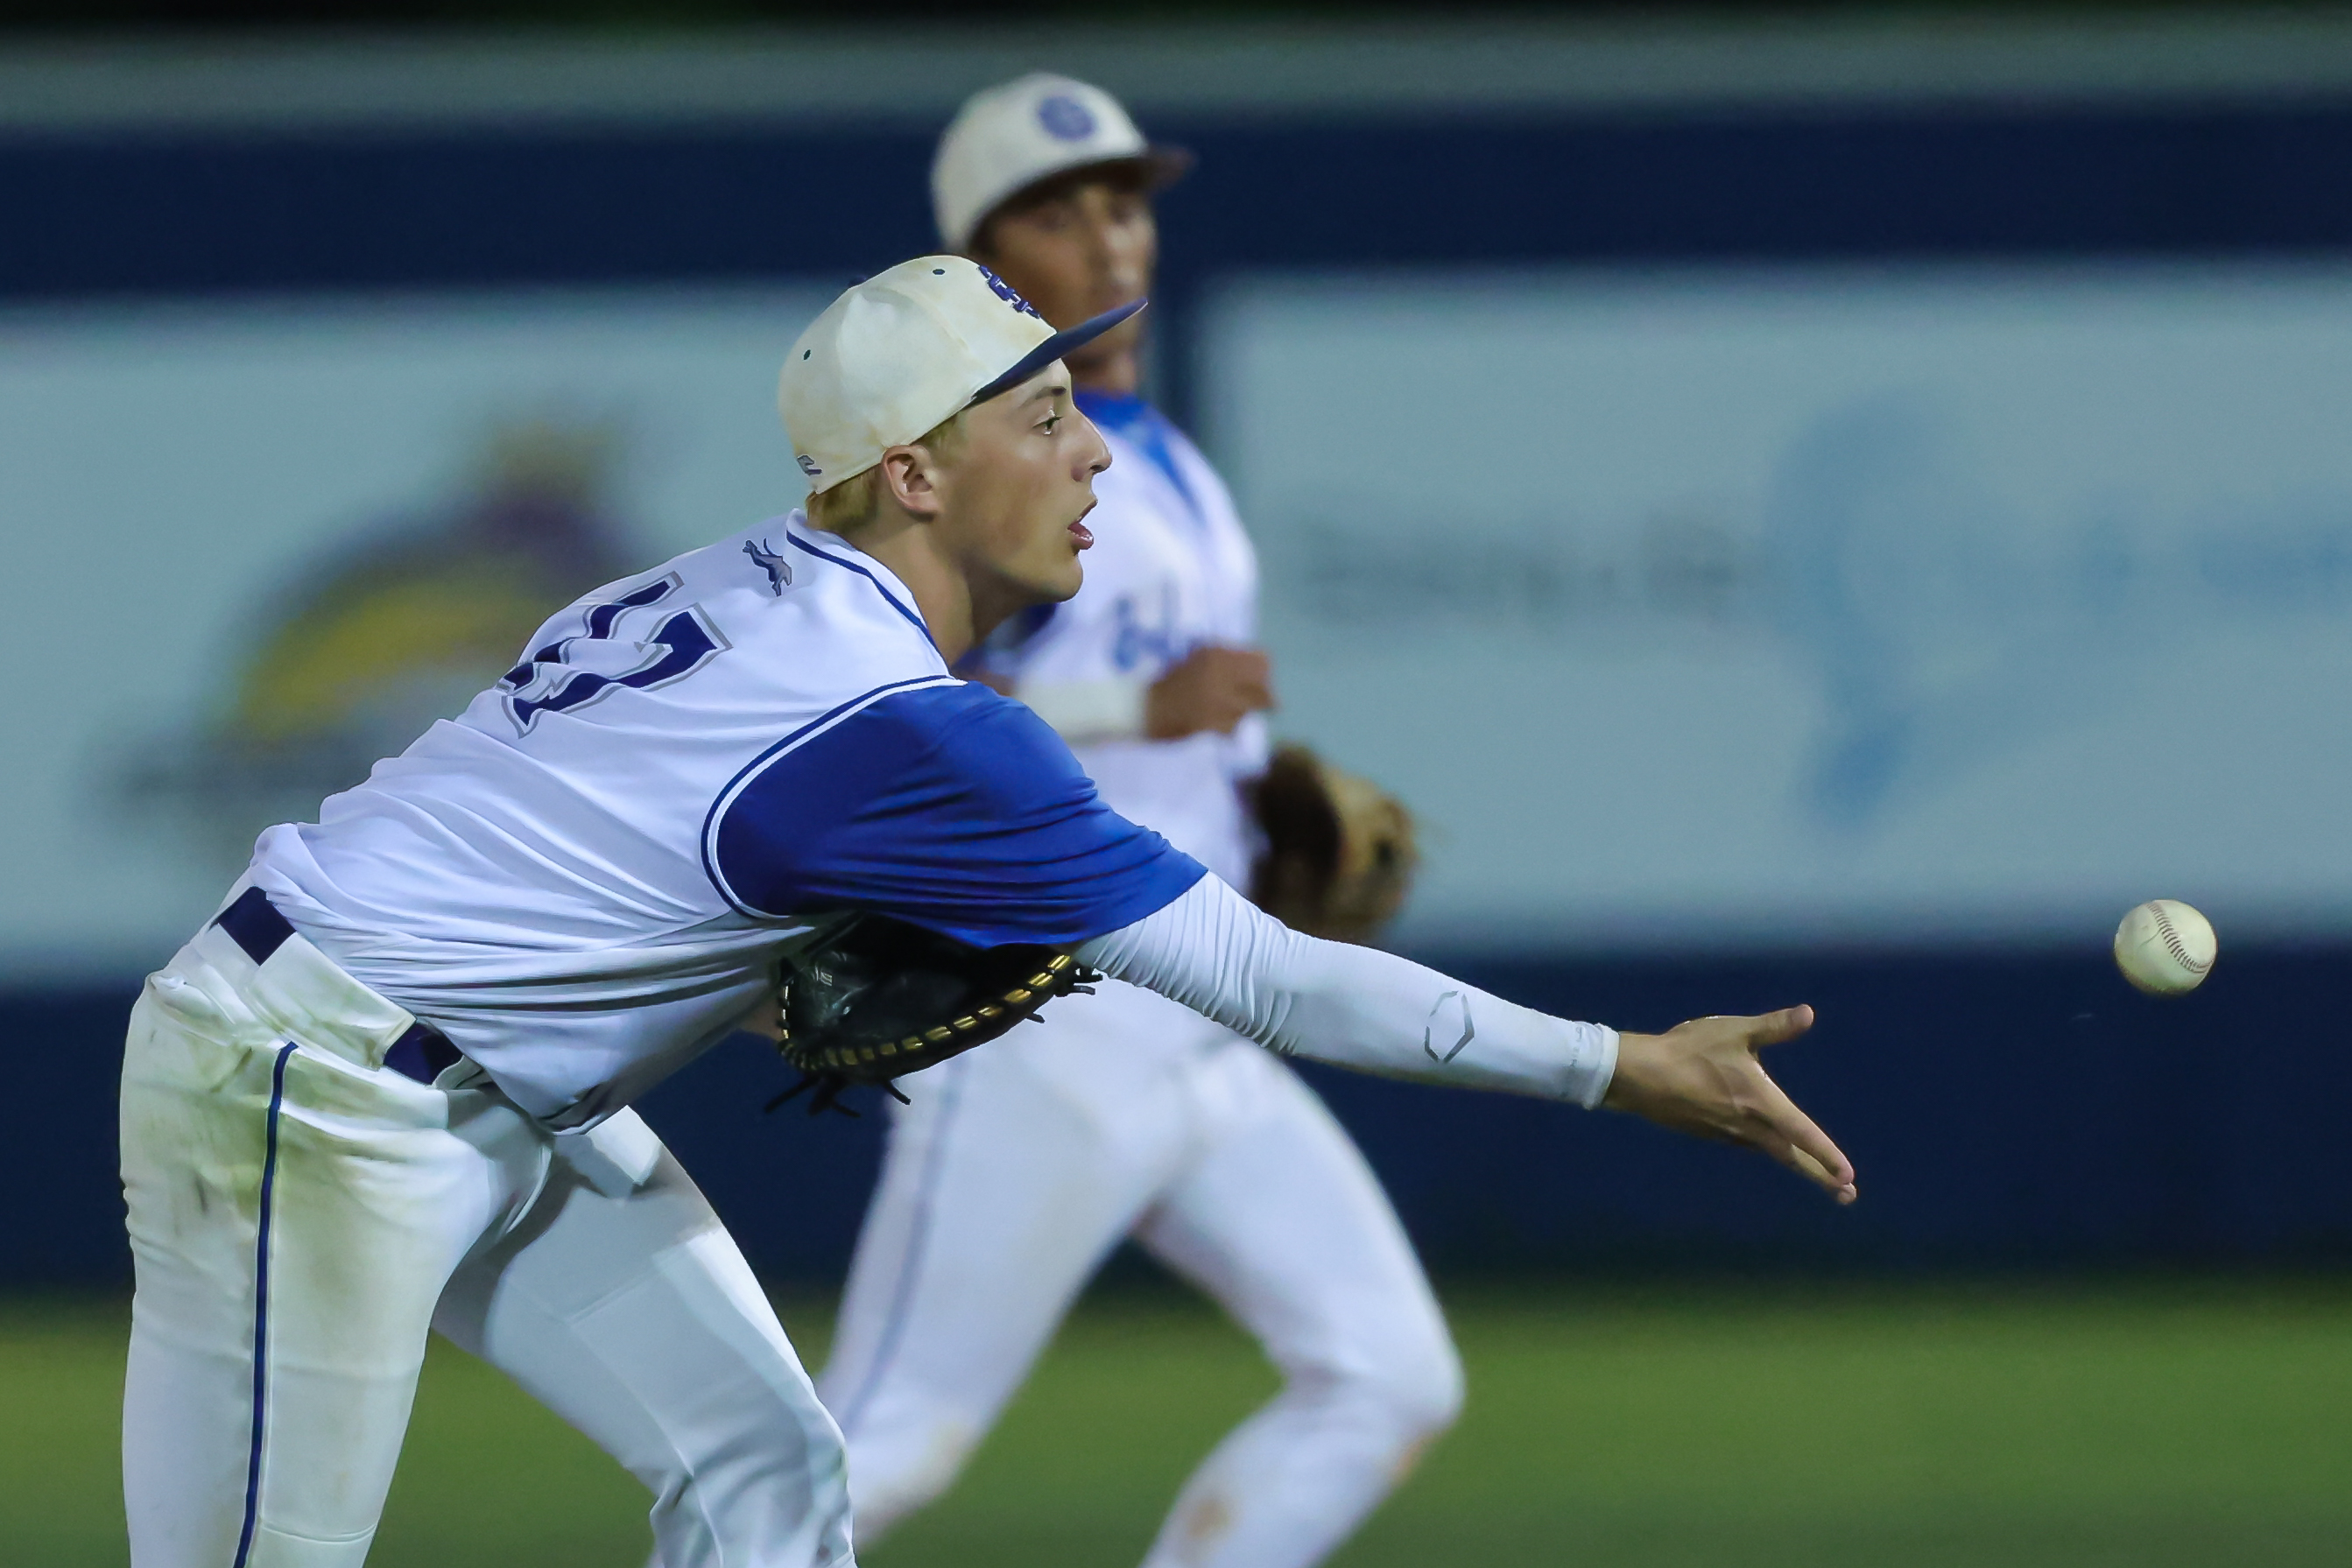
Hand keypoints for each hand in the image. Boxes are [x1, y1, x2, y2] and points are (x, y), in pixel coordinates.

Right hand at [1145, 645, 1273, 739]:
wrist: (1142, 706)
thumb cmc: (1168, 680)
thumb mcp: (1198, 657)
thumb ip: (1225, 661)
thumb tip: (1255, 669)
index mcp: (1217, 654)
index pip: (1261, 661)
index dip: (1262, 674)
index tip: (1256, 682)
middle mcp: (1221, 675)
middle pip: (1262, 689)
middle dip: (1260, 698)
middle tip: (1251, 704)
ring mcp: (1217, 700)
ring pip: (1248, 711)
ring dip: (1241, 714)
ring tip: (1225, 713)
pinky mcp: (1210, 723)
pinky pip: (1233, 729)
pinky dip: (1227, 729)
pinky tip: (1215, 726)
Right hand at [1603, 1005, 1856, 1203]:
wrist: (1641, 1076)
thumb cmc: (1690, 1051)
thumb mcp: (1734, 1031)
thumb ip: (1773, 1026)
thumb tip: (1808, 1014)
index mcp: (1761, 1103)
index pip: (1803, 1134)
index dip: (1827, 1156)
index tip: (1849, 1179)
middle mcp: (1748, 1126)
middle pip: (1791, 1157)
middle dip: (1820, 1176)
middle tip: (1847, 1197)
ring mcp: (1728, 1133)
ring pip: (1770, 1151)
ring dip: (1797, 1164)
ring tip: (1816, 1173)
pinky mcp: (1711, 1132)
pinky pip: (1749, 1143)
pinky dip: (1769, 1148)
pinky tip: (1768, 1142)